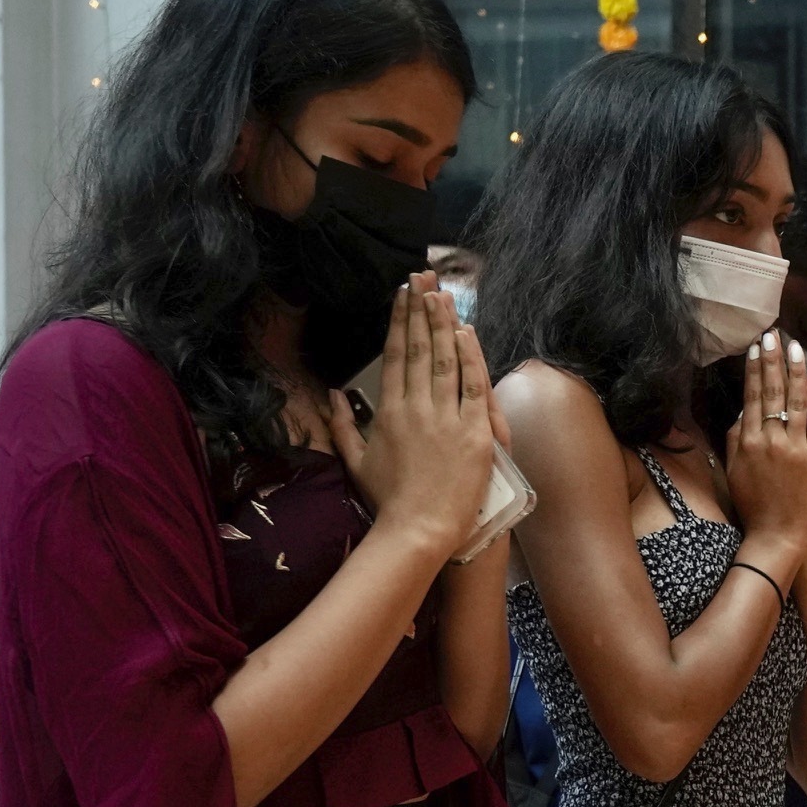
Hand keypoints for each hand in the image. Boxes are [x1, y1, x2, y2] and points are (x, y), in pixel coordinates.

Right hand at [341, 279, 498, 564]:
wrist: (419, 529)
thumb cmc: (387, 500)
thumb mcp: (355, 461)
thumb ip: (341, 424)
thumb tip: (331, 393)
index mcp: (388, 411)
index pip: (394, 356)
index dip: (398, 322)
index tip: (402, 294)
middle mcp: (416, 407)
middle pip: (419, 349)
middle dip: (420, 310)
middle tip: (422, 277)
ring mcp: (446, 419)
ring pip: (445, 361)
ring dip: (443, 324)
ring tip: (442, 294)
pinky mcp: (475, 433)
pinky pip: (473, 388)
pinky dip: (471, 358)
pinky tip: (467, 333)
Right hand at [722, 333, 806, 553]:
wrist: (782, 536)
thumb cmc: (754, 504)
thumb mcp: (734, 469)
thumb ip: (736, 436)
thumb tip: (744, 407)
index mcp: (748, 442)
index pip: (752, 395)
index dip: (754, 368)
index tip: (757, 346)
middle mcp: (772, 441)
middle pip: (773, 391)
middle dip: (773, 360)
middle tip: (774, 334)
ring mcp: (798, 448)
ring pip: (798, 400)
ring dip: (797, 370)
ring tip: (796, 347)